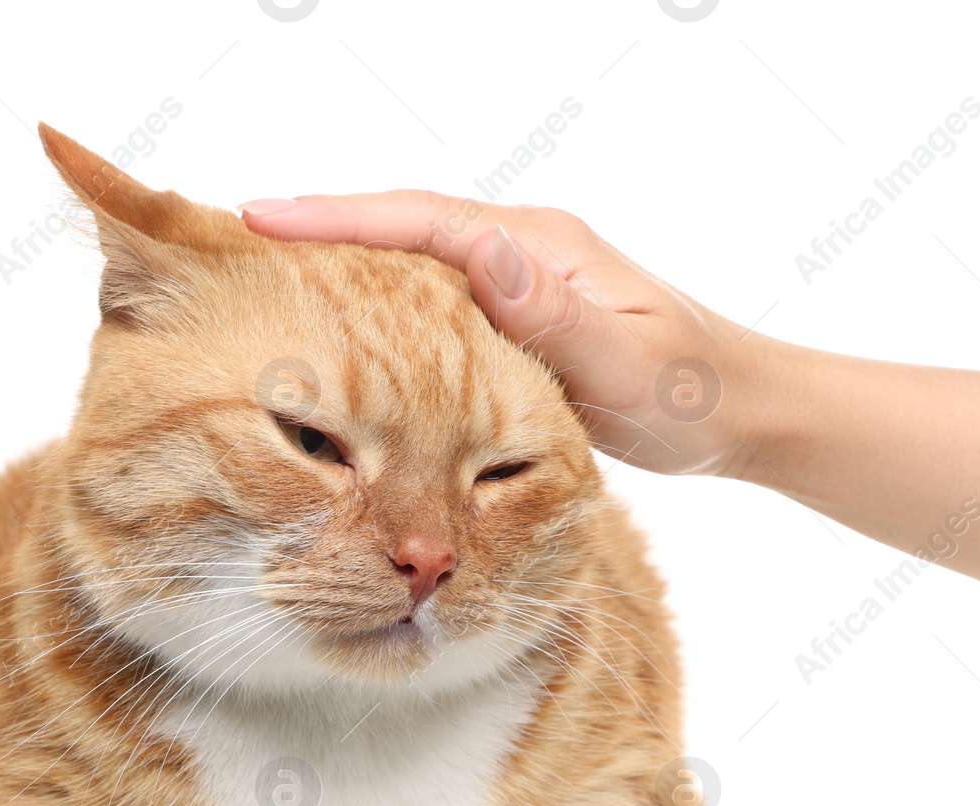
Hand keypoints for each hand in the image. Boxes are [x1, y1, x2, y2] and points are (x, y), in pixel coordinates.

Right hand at [240, 191, 763, 477]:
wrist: (744, 412)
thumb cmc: (694, 391)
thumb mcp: (626, 361)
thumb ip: (553, 314)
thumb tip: (483, 251)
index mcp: (538, 247)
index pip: (418, 220)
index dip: (336, 218)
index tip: (259, 218)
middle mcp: (522, 253)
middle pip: (401, 230)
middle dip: (321, 233)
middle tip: (235, 245)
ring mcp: (519, 287)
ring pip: (413, 268)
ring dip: (345, 272)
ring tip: (266, 284)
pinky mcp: (519, 326)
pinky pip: (433, 309)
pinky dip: (383, 315)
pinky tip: (346, 341)